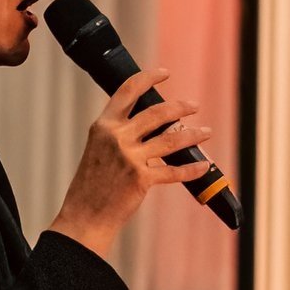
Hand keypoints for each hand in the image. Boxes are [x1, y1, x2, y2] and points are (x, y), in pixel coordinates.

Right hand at [45, 68, 214, 258]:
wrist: (84, 216)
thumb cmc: (91, 185)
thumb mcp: (98, 149)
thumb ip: (119, 134)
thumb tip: (151, 126)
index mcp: (103, 126)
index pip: (127, 91)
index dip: (148, 78)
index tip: (164, 73)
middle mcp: (117, 137)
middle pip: (157, 113)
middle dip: (181, 107)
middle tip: (194, 105)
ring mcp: (130, 158)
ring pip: (172, 139)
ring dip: (193, 134)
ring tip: (205, 131)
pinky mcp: (142, 179)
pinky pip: (174, 170)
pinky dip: (192, 168)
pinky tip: (203, 165)